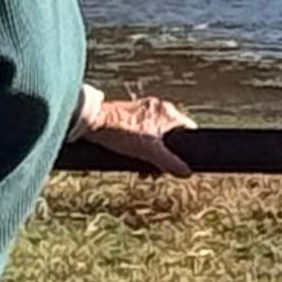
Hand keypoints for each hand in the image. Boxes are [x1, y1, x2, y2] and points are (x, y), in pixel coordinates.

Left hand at [79, 85, 194, 174]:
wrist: (92, 123)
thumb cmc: (122, 133)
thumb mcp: (150, 152)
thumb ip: (171, 163)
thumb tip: (187, 173)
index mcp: (168, 112)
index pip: (189, 129)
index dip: (189, 148)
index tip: (182, 164)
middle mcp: (159, 108)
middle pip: (172, 137)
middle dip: (166, 157)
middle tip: (157, 173)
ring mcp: (144, 111)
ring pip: (158, 137)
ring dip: (153, 156)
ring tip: (144, 171)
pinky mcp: (131, 116)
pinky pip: (145, 134)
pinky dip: (143, 148)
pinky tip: (135, 161)